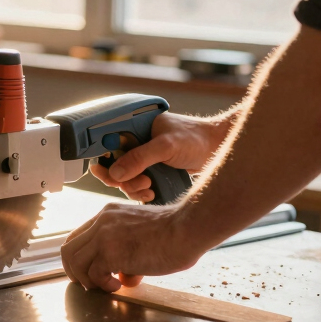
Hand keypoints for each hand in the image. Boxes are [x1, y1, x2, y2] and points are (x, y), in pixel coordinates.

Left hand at [60, 202, 203, 291]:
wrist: (186, 229)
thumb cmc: (174, 233)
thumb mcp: (143, 236)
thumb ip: (128, 254)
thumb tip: (124, 278)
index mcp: (108, 214)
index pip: (79, 236)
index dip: (79, 257)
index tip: (87, 272)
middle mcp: (102, 222)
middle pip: (69, 249)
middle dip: (74, 271)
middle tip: (89, 284)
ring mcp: (104, 236)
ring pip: (74, 261)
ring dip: (87, 280)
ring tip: (106, 286)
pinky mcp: (111, 252)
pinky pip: (93, 274)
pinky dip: (103, 285)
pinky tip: (119, 286)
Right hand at [93, 112, 230, 201]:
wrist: (217, 149)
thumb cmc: (195, 139)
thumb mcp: (166, 147)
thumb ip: (140, 158)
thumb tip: (115, 173)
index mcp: (134, 128)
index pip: (107, 144)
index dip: (103, 160)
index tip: (105, 173)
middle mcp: (135, 143)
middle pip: (113, 166)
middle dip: (122, 179)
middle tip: (142, 182)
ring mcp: (142, 158)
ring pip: (124, 179)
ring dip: (133, 188)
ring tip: (150, 188)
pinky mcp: (151, 171)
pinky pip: (136, 185)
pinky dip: (140, 193)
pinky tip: (152, 193)